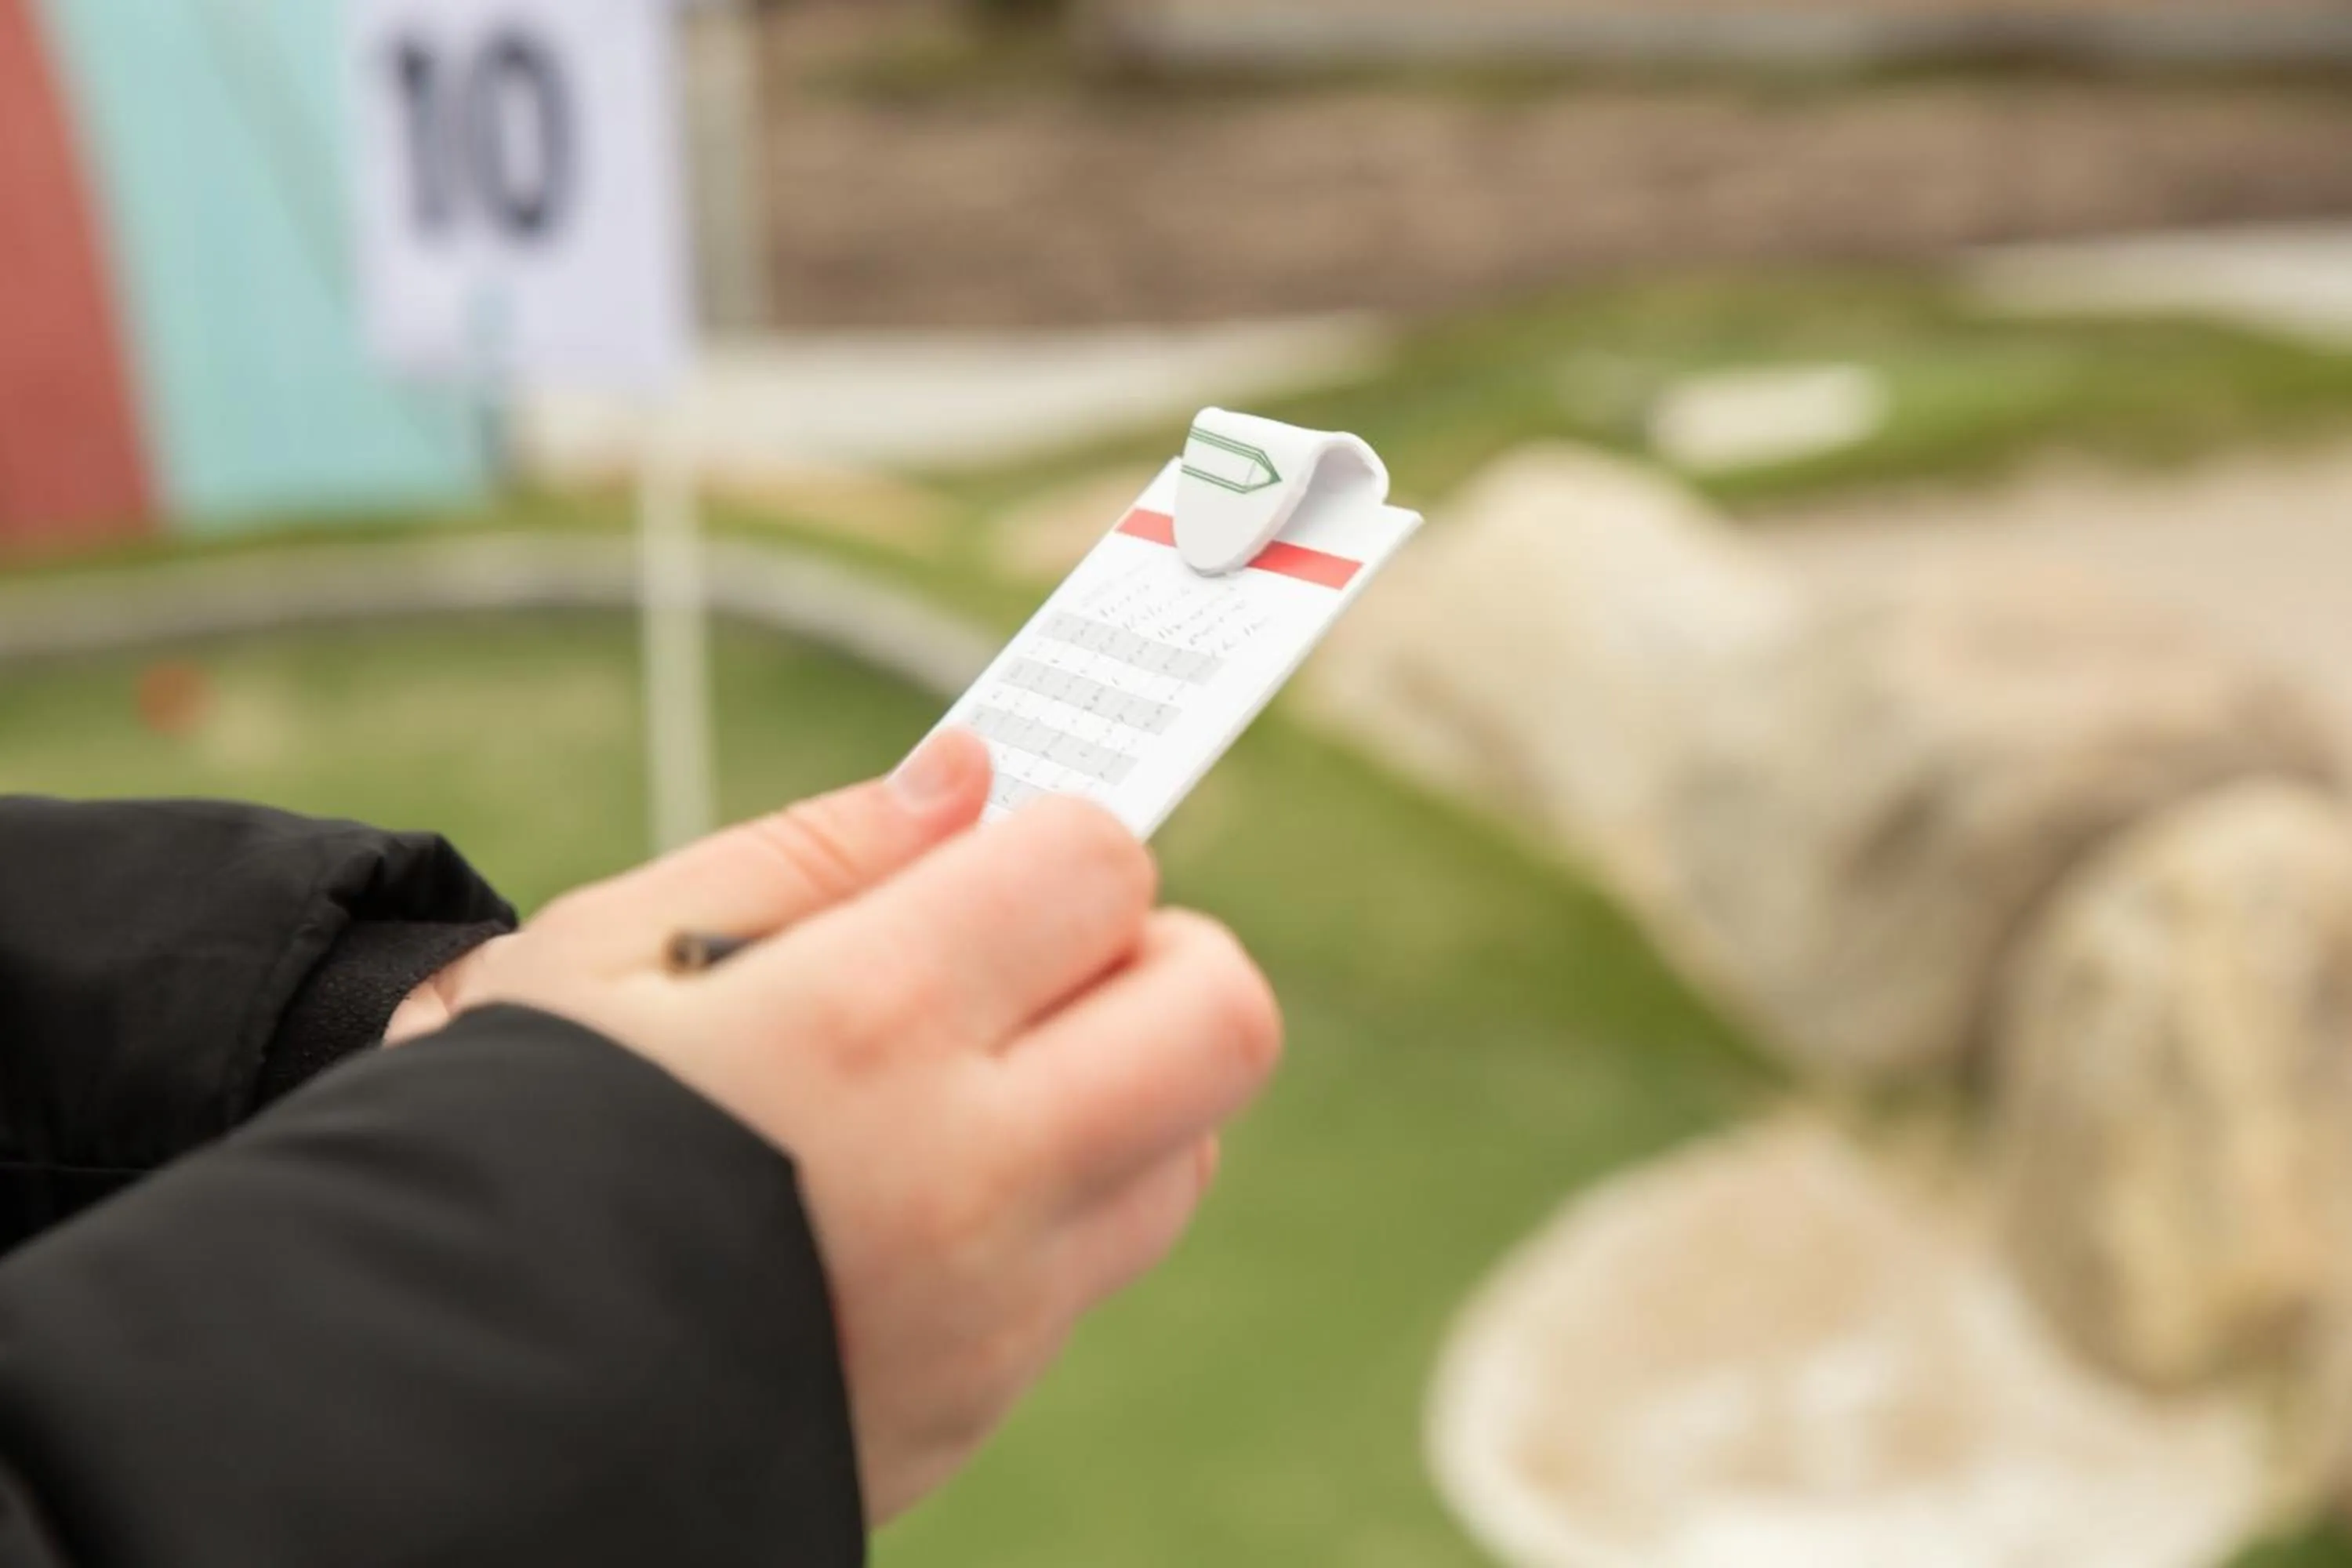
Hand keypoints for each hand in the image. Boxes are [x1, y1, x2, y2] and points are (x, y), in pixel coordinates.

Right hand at [393, 730, 1281, 1522]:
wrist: (429, 1402)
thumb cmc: (498, 1140)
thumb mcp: (606, 951)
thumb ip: (815, 851)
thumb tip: (971, 777)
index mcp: (861, 1027)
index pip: (1099, 867)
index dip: (1057, 837)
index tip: (997, 857)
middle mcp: (964, 1175)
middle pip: (1221, 1016)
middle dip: (1160, 953)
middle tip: (1044, 956)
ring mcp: (989, 1310)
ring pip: (1186, 1150)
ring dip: (1125, 1081)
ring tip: (968, 1074)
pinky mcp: (977, 1401)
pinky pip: (1093, 1263)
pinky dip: (1054, 1197)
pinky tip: (910, 1186)